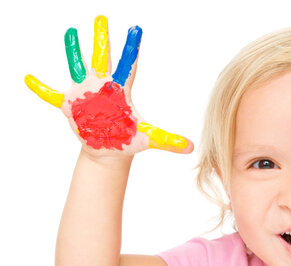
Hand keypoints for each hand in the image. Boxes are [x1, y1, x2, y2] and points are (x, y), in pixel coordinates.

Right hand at [25, 15, 193, 156]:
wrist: (108, 152)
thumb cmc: (127, 141)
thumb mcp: (148, 139)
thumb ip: (168, 141)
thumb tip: (191, 148)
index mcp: (121, 91)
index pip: (128, 66)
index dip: (130, 49)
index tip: (136, 29)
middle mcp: (102, 86)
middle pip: (102, 58)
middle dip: (101, 39)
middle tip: (102, 17)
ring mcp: (84, 93)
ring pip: (77, 66)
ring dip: (73, 50)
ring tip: (71, 31)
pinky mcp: (69, 106)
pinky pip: (50, 94)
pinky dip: (39, 88)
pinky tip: (28, 78)